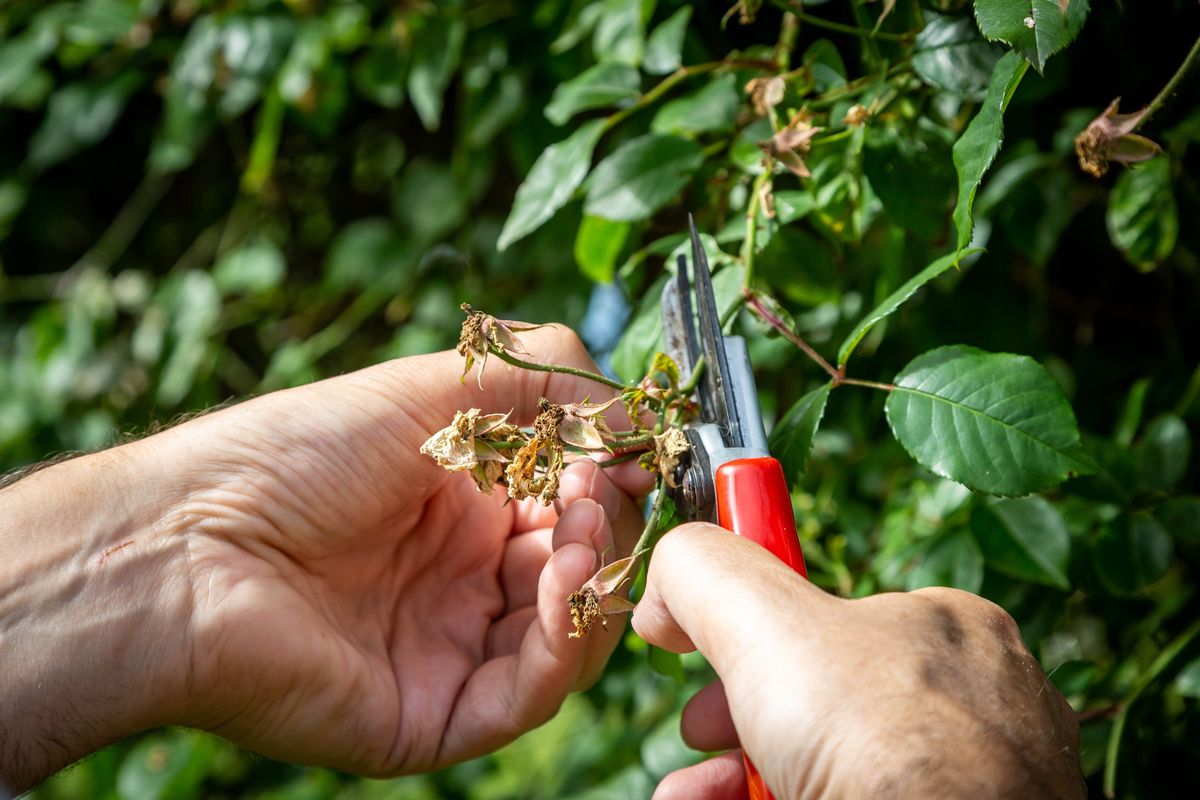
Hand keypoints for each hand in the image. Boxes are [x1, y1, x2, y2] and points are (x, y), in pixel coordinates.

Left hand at [0, 326, 649, 790]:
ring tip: (574, 534)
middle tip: (597, 491)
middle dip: (602, 528)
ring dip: (591, 582)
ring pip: (565, 639)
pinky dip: (562, 645)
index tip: (629, 452)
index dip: (605, 480)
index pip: (567, 505)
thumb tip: (631, 410)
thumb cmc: (294, 456)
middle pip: (576, 572)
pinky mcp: (433, 717)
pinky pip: (525, 696)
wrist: (188, 546)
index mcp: (459, 505)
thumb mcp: (429, 387)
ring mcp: (449, 651)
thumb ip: (540, 378)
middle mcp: (461, 580)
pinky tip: (558, 587)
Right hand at [633, 524, 1084, 799]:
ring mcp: (978, 784)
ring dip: (740, 779)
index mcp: (948, 628)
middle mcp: (975, 705)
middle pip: (821, 700)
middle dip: (734, 723)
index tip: (693, 654)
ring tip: (692, 796)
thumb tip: (666, 587)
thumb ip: (708, 573)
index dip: (747, 633)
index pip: (829, 613)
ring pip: (835, 767)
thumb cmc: (884, 745)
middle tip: (700, 740)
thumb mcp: (768, 622)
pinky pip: (855, 798)